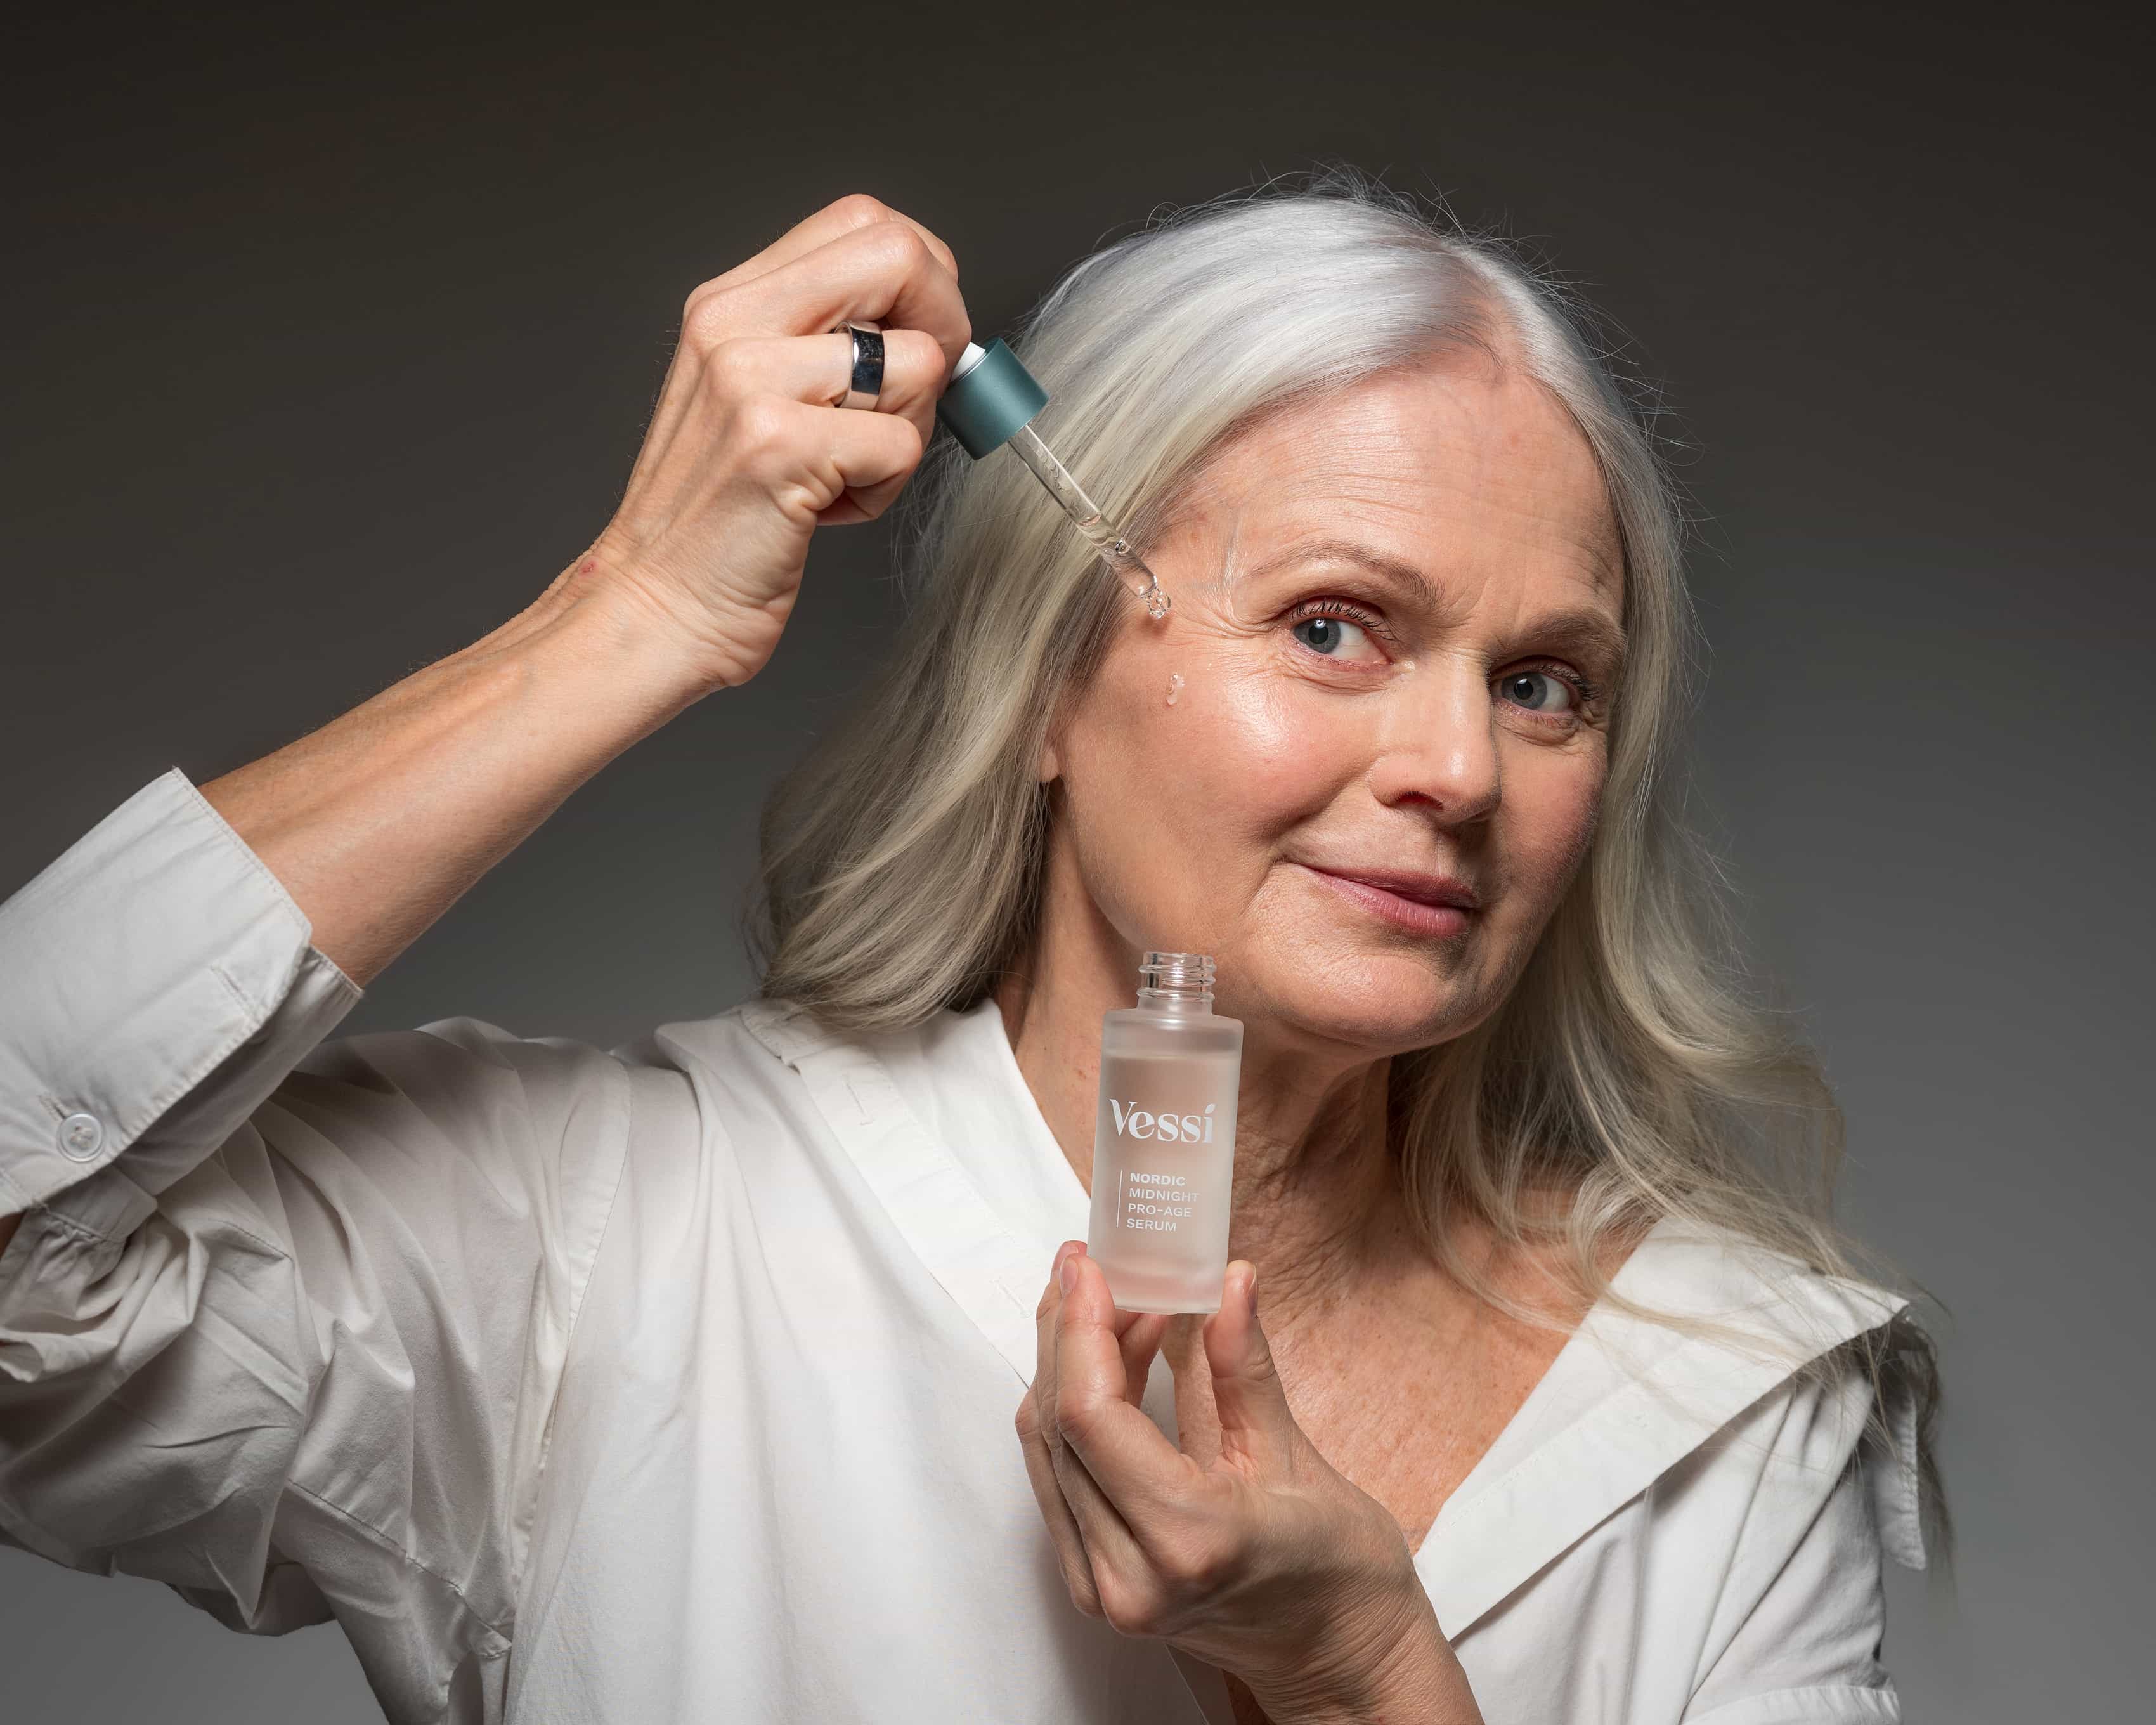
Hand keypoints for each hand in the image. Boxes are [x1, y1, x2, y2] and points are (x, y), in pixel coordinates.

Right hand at [562, 193, 970, 691]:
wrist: (653, 607)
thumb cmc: (716, 517)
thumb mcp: (751, 396)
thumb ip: (818, 340)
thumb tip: (928, 318)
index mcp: (730, 302)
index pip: (864, 221)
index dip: (924, 275)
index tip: (921, 339)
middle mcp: (734, 324)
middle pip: (900, 254)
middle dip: (943, 325)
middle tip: (915, 397)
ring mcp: (751, 381)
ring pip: (917, 360)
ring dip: (910, 428)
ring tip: (849, 471)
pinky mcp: (777, 446)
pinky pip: (902, 444)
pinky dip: (884, 490)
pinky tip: (827, 511)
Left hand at [1014, 1242, 1481, 1721]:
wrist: (1339, 1657)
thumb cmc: (1339, 1567)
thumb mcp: (1295, 1453)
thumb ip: (1242, 1364)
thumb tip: (1229, 1277)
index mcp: (1188, 1538)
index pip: (1090, 1415)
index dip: (1078, 1328)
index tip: (1089, 1264)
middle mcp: (1129, 1575)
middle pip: (1059, 1427)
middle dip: (1066, 1334)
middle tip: (1092, 1266)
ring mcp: (1105, 1591)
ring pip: (1049, 1451)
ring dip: (1067, 1368)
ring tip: (1109, 1302)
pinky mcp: (1096, 1587)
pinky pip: (1060, 1480)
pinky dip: (1076, 1413)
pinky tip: (1111, 1360)